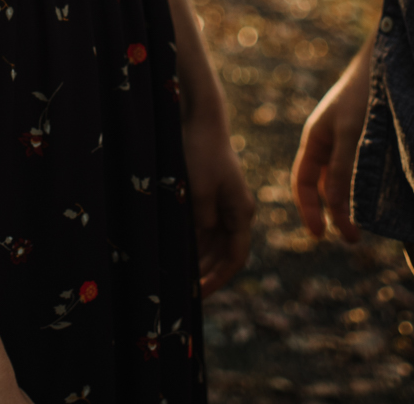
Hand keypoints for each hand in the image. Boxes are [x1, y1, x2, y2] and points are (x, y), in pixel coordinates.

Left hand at [183, 109, 254, 294]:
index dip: (218, 279)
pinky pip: (202, 230)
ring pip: (211, 245)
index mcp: (241, 212)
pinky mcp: (209, 198)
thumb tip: (198, 244)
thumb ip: (200, 222)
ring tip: (173, 278)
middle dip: (204, 274)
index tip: (197, 294)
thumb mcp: (198, 191)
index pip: (235, 257)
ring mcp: (223, 205)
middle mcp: (236, 212)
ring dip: (195, 261)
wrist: (198, 119)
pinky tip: (172, 254)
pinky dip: (189, 243)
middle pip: (223, 255)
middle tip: (181, 293)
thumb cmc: (201, 153)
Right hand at [290, 49, 370, 242]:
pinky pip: (362, 171)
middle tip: (353, 239)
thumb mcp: (351, 133)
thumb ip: (341, 170)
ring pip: (345, 180)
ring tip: (368, 225)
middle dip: (334, 213)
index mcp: (315, 139)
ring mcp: (350, 140)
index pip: (302, 183)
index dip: (309, 210)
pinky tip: (381, 200)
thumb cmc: (365, 92)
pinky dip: (366, 188)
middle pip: (324, 186)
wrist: (390, 61)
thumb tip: (336, 209)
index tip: (320, 236)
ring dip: (352, 203)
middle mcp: (330, 142)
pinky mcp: (371, 139)